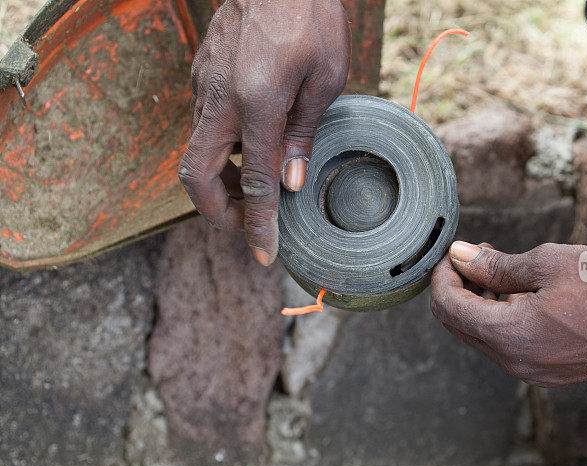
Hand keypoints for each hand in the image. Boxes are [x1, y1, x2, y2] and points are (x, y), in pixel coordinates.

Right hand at [178, 0, 350, 264]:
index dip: (259, 226)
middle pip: (196, 177)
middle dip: (219, 213)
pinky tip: (251, 147)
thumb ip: (303, 133)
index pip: (253, 182)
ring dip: (221, 182)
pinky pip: (203, 126)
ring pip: (197, 153)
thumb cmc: (310, 17)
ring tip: (258, 189)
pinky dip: (222, 151)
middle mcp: (219, 100)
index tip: (264, 256)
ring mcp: (203, 87)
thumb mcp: (324, 78)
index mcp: (256, 104)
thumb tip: (290, 183)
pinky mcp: (201, 76)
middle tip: (251, 225)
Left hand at [430, 241, 586, 386]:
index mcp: (509, 336)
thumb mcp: (547, 263)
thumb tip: (460, 256)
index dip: (442, 276)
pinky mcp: (549, 373)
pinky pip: (509, 347)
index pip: (449, 307)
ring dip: (481, 304)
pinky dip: (503, 320)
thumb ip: (495, 265)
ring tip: (501, 270)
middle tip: (474, 257)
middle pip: (460, 325)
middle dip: (459, 289)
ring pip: (485, 337)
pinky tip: (522, 295)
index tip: (453, 253)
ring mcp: (533, 373)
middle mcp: (515, 363)